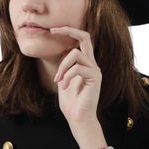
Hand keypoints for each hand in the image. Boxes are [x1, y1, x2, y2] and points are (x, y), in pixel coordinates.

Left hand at [50, 26, 106, 148]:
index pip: (82, 40)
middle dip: (68, 30)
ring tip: (58, 80)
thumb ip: (64, 65)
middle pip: (85, 37)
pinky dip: (66, 76)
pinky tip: (63, 86)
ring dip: (62, 67)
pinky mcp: (95, 78)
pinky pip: (77, 69)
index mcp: (85, 63)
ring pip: (76, 54)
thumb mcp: (63, 78)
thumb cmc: (70, 102)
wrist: (78, 118)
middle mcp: (92, 64)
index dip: (69, 32)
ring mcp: (95, 70)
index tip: (53, 30)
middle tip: (53, 30)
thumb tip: (60, 50)